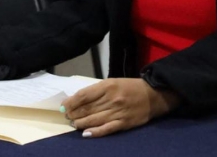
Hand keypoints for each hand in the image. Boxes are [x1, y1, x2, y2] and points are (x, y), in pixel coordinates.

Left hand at [62, 78, 179, 137]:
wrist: (152, 95)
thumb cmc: (129, 87)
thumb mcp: (112, 83)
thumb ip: (96, 91)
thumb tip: (78, 99)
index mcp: (107, 86)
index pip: (84, 95)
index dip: (72, 102)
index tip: (64, 106)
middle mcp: (112, 99)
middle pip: (88, 108)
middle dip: (74, 113)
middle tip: (67, 116)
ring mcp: (118, 112)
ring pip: (95, 119)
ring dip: (81, 123)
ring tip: (74, 124)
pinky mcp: (124, 123)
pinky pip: (107, 128)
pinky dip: (96, 132)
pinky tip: (86, 134)